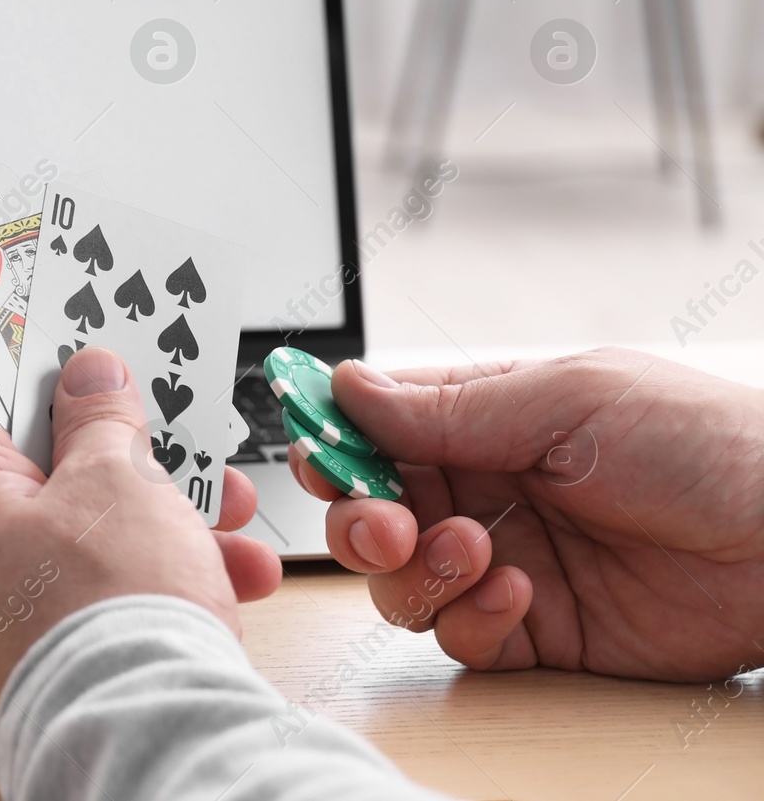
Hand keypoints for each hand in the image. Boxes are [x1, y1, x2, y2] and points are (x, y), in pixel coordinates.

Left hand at [0, 347, 282, 754]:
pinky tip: (230, 589)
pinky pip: (95, 618)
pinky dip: (153, 598)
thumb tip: (87, 374)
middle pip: (52, 495)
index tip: (108, 387)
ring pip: (86, 560)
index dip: (57, 400)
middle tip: (193, 465)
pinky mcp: (40, 685)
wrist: (142, 741)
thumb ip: (100, 418)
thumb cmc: (111, 607)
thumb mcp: (117, 478)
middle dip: (138, 478)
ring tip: (235, 535)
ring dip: (167, 537)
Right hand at [293, 347, 763, 679]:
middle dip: (361, 518)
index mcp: (485, 419)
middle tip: (387, 522)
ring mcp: (506, 562)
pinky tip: (516, 593)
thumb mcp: (566, 401)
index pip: (378, 429)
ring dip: (416, 570)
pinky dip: (470, 619)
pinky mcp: (537, 632)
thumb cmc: (705, 443)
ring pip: (400, 580)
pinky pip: (460, 637)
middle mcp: (484, 491)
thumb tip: (348, 386)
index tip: (319, 452)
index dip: (336, 441)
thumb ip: (447, 408)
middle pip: (371, 511)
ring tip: (474, 552)